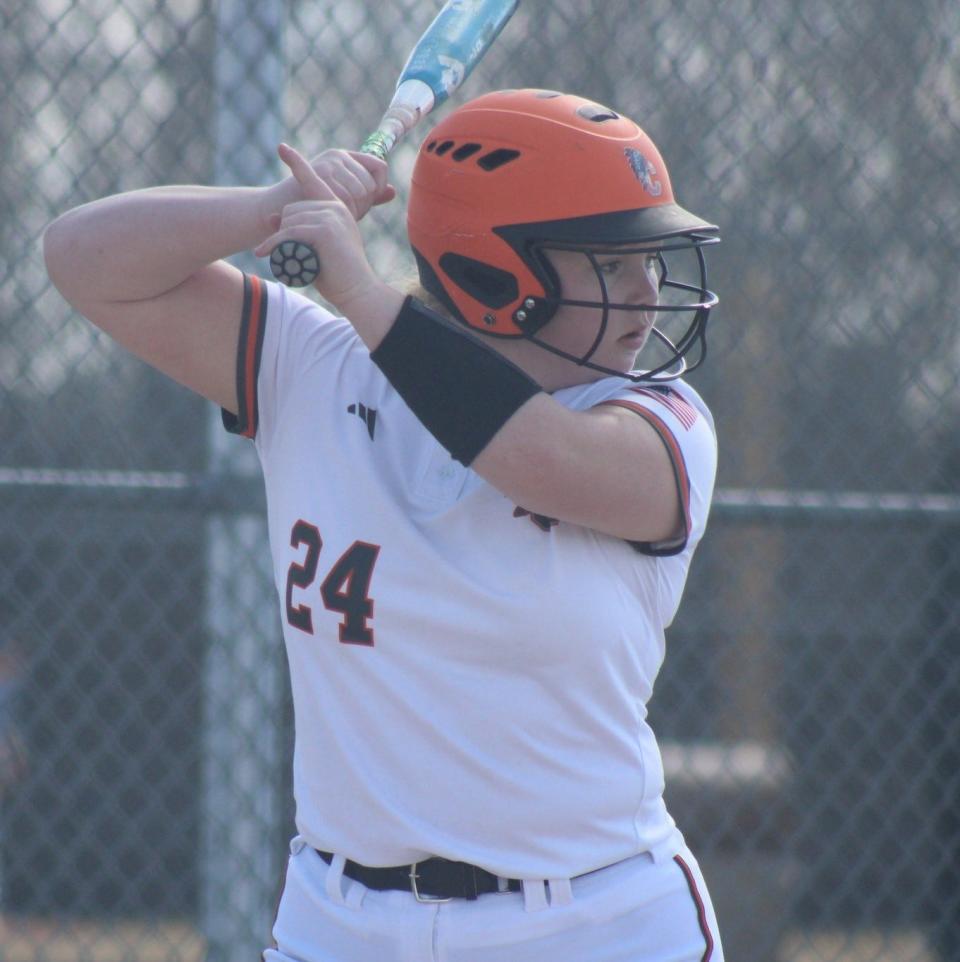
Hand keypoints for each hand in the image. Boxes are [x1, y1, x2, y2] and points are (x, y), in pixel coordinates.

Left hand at [254, 143, 391, 308]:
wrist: (357, 291)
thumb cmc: (337, 275)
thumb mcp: (312, 248)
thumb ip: (295, 231)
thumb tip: (271, 217)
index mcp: (336, 208)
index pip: (313, 180)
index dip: (297, 163)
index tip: (283, 147)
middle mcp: (335, 207)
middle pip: (291, 209)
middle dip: (283, 233)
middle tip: (290, 256)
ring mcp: (331, 215)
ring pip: (288, 221)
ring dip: (280, 242)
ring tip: (290, 261)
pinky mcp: (325, 229)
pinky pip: (289, 233)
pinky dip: (274, 245)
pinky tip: (266, 254)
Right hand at [260, 146, 395, 224]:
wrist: (282, 209)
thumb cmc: (313, 207)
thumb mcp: (345, 200)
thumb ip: (369, 196)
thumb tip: (392, 191)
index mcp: (346, 157)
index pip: (379, 167)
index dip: (377, 187)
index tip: (365, 202)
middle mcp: (339, 155)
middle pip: (370, 183)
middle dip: (363, 204)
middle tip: (343, 212)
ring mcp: (330, 161)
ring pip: (361, 192)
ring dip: (352, 209)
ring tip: (334, 212)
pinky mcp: (322, 170)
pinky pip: (347, 197)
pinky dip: (342, 210)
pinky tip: (330, 212)